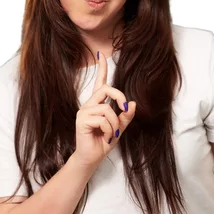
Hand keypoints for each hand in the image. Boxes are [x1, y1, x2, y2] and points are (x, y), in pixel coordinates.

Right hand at [72, 54, 136, 168]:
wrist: (91, 158)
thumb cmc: (103, 142)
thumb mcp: (118, 128)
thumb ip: (125, 116)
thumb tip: (132, 103)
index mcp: (97, 104)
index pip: (99, 82)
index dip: (101, 68)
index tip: (101, 54)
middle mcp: (89, 105)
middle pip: (106, 89)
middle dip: (119, 97)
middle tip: (124, 109)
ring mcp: (83, 112)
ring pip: (107, 109)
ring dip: (114, 124)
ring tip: (111, 135)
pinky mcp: (81, 121)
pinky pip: (103, 120)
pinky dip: (108, 130)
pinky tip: (104, 138)